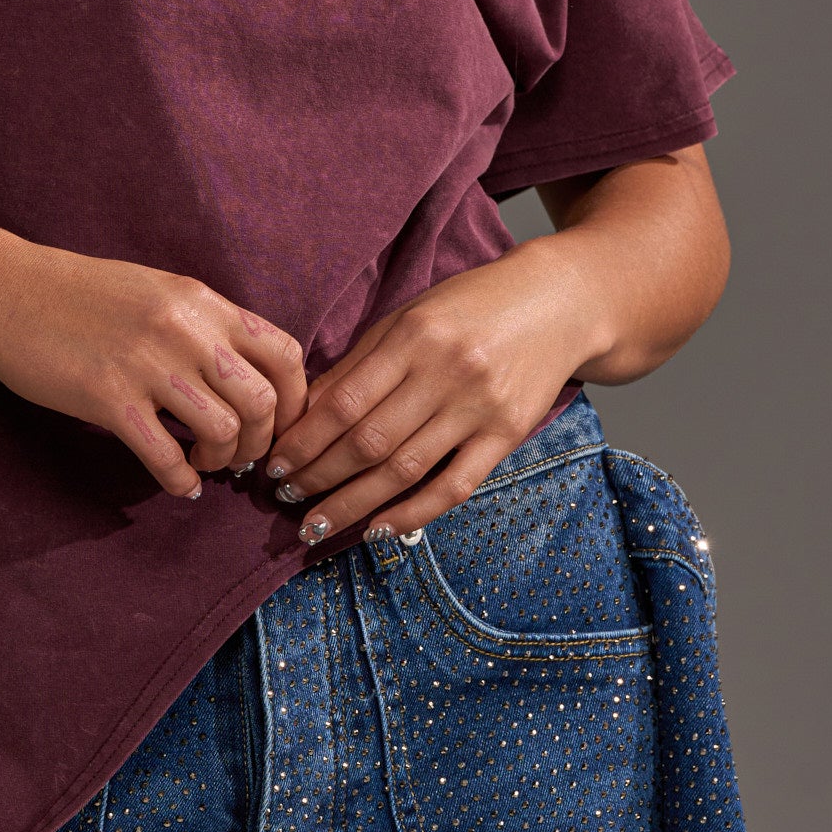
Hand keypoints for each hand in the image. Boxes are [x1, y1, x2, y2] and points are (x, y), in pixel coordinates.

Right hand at [0, 232, 308, 501]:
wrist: (5, 290)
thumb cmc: (80, 295)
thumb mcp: (158, 292)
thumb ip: (204, 325)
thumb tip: (245, 374)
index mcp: (202, 301)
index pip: (285, 353)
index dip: (296, 400)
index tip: (280, 424)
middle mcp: (185, 329)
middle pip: (262, 401)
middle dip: (260, 441)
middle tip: (238, 455)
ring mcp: (147, 364)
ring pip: (222, 431)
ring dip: (220, 460)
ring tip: (201, 463)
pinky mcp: (108, 398)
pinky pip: (165, 456)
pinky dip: (180, 482)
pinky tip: (178, 486)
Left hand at [261, 244, 601, 546]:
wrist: (557, 301)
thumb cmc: (470, 306)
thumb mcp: (408, 318)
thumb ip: (358, 363)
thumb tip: (303, 414)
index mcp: (413, 337)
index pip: (344, 403)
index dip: (304, 441)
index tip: (274, 465)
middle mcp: (446, 373)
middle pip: (370, 441)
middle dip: (319, 477)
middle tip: (285, 500)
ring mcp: (479, 406)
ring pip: (406, 469)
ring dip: (354, 503)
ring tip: (317, 525)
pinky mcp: (508, 433)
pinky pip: (455, 484)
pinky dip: (415, 512)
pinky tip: (380, 529)